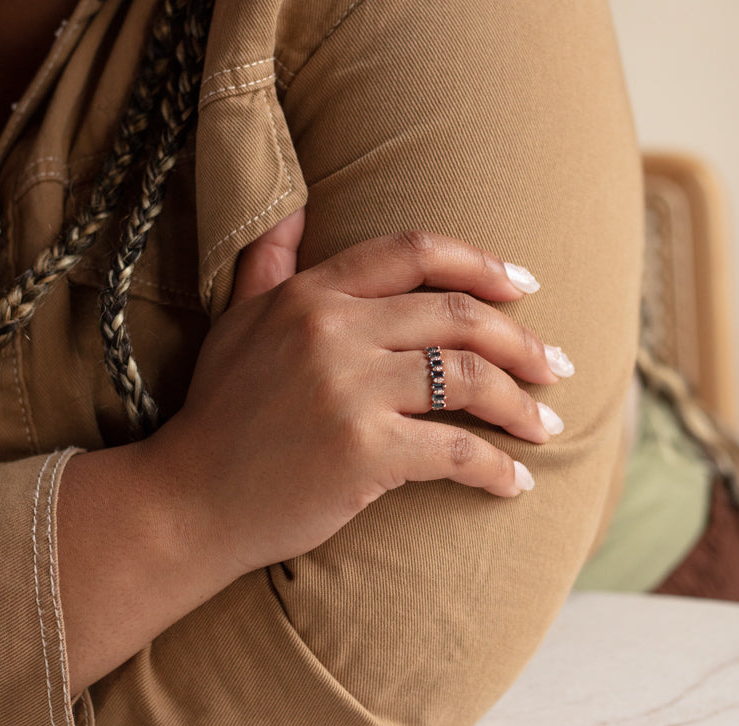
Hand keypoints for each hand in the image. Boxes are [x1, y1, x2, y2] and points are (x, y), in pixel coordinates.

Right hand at [149, 229, 568, 576]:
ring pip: (468, 379)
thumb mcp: (237, 322)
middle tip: (557, 365)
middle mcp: (333, 331)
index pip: (414, 252)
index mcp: (311, 296)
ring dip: (521, 403)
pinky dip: (496, 467)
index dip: (480, 263)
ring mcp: (349, 390)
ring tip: (547, 424)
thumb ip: (269, 261)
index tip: (525, 285)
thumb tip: (295, 203)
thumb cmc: (220, 413)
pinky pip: (456, 451)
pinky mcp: (364, 452)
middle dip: (521, 341)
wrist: (190, 500)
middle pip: (458, 315)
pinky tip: (515, 482)